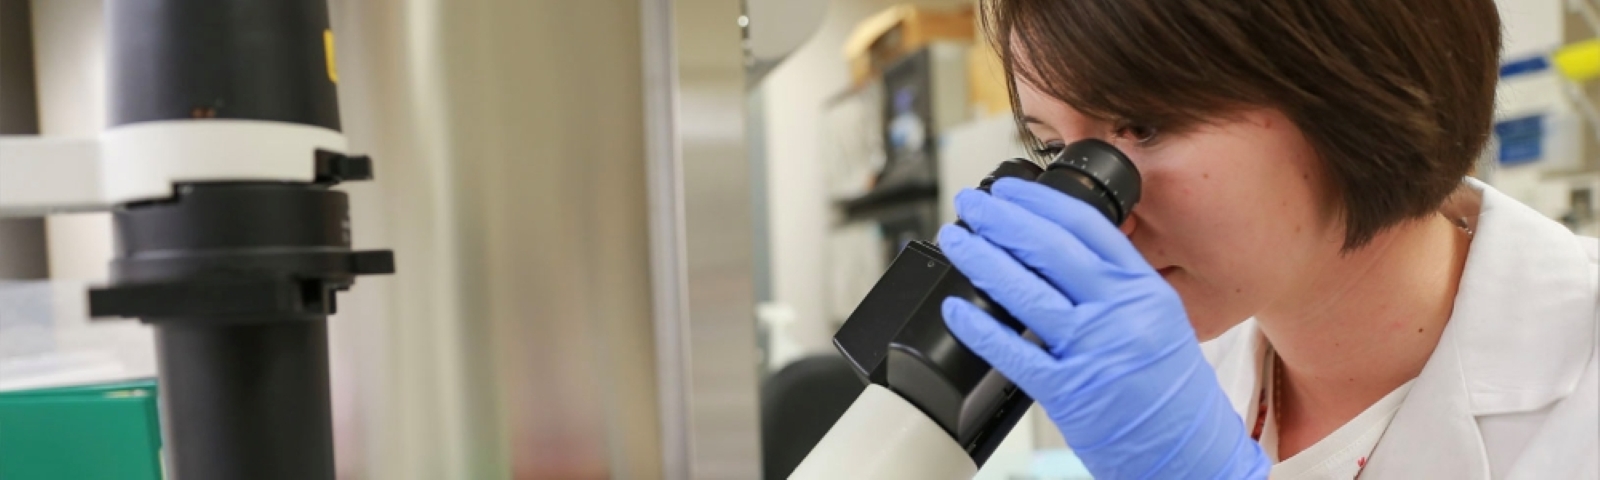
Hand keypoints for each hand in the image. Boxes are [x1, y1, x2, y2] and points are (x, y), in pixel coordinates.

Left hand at [938, 178, 1266, 478]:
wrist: (1195, 456)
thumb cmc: (1175, 396)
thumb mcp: (1162, 322)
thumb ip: (1117, 288)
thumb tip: (1061, 255)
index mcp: (1144, 289)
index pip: (1086, 226)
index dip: (1040, 201)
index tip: (1009, 190)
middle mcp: (1120, 312)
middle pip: (1048, 247)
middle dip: (1001, 218)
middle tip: (970, 204)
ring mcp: (1094, 350)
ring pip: (1024, 290)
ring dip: (980, 258)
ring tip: (955, 241)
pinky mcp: (1070, 392)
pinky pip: (1013, 352)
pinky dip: (978, 328)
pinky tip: (955, 309)